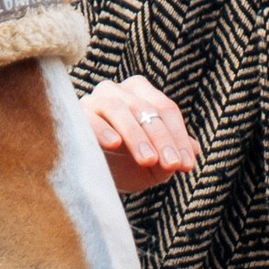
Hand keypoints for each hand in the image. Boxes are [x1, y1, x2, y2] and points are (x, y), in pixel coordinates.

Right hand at [84, 76, 198, 196]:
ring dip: (136, 135)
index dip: (179, 137)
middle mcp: (119, 90)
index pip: (166, 110)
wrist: (91, 177)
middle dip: (162, 139)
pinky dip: (102, 129)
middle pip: (146, 109)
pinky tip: (114, 144)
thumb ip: (174, 154)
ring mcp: (95, 99)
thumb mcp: (155, 164)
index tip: (186, 164)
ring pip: (119, 109)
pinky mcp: (75, 114)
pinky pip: (89, 117)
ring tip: (148, 160)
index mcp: (142, 93)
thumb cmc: (126, 165)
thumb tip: (193, 151)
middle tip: (171, 165)